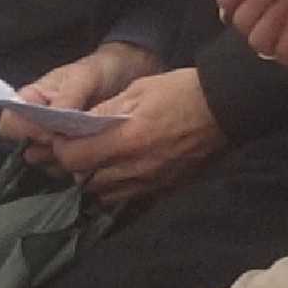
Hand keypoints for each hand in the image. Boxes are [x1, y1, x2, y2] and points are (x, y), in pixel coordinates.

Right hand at [2, 40, 160, 167]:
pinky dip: (82, 166)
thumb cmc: (100, 71)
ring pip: (47, 164)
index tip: (52, 132)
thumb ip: (68, 96)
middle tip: (76, 140)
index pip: (10, 124)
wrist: (127, 75)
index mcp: (29, 101)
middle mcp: (36, 125)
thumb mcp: (85, 76)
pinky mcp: (75, 153)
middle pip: (27, 150)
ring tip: (92, 143)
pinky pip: (69, 170)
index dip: (25, 132)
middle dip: (49, 150)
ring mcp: (55, 142)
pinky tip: (100, 152)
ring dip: (67, 160)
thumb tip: (54, 115)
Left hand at [54, 67, 225, 206]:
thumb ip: (105, 111)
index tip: (61, 137)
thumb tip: (76, 125)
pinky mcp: (166, 188)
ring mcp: (152, 182)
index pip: (73, 158)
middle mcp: (135, 169)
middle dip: (75, 165)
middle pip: (85, 180)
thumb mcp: (138, 90)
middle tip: (75, 149)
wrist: (227, 108)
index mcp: (126, 141)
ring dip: (94, 180)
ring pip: (105, 194)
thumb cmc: (181, 92)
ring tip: (97, 162)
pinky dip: (117, 187)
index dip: (60, 148)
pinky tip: (120, 172)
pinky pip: (129, 197)